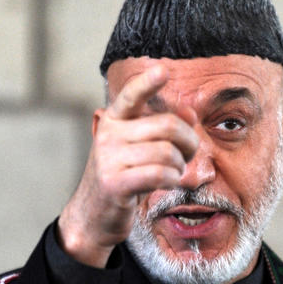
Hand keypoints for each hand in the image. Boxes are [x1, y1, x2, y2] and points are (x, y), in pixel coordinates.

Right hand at [58, 65, 198, 267]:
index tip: (163, 69)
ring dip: (180, 166)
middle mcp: (109, 134)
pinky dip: (173, 179)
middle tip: (189, 155)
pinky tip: (169, 183)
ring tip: (174, 173)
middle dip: (189, 141)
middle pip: (168, 126)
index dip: (147, 83)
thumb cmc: (123, 176)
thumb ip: (164, 128)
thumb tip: (190, 113)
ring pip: (167, 153)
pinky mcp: (115, 184)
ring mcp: (109, 159)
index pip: (131, 95)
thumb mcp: (140, 148)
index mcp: (113, 120)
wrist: (92, 214)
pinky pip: (160, 174)